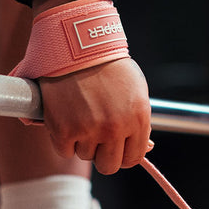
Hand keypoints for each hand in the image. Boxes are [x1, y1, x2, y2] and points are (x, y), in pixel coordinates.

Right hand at [38, 57, 153, 175]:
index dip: (122, 154)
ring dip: (81, 141)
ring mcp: (88, 130)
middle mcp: (115, 129)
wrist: (78, 43)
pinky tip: (65, 117)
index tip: (115, 146)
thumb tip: (146, 148)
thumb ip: (140, 122)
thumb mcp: (135, 90)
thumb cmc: (108, 64)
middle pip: (109, 165)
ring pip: (85, 155)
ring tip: (79, 114)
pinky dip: (62, 138)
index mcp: (137, 119)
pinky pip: (64, 150)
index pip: (132, 158)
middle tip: (95, 135)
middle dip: (103, 153)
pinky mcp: (63, 130)